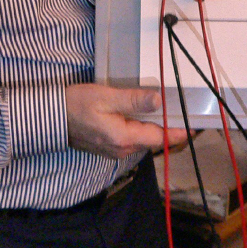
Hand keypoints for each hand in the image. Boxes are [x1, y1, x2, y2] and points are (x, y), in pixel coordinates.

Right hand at [65, 83, 189, 157]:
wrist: (50, 118)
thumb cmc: (77, 105)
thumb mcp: (107, 97)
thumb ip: (134, 99)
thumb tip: (159, 100)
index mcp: (125, 138)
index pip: (161, 138)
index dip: (180, 132)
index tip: (197, 125)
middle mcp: (123, 149)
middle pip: (155, 139)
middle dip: (170, 127)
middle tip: (184, 110)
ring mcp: (116, 150)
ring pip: (144, 139)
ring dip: (156, 127)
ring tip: (169, 110)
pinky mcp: (109, 147)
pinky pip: (133, 138)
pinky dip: (143, 128)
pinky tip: (145, 114)